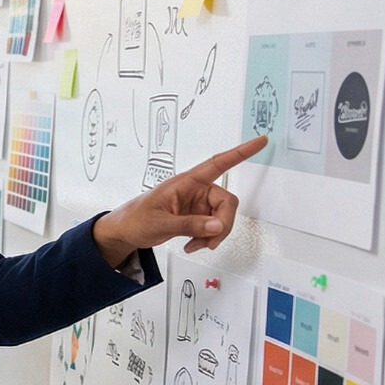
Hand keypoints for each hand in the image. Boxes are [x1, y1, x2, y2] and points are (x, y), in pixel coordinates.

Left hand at [95, 135, 267, 261]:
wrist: (125, 232)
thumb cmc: (135, 219)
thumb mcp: (161, 223)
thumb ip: (190, 224)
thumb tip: (217, 225)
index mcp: (186, 182)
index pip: (218, 163)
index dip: (240, 152)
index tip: (260, 141)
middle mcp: (195, 191)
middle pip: (226, 201)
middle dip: (223, 223)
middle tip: (210, 239)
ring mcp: (197, 205)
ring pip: (222, 217)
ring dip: (214, 234)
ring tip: (196, 244)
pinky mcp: (196, 217)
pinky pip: (214, 227)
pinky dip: (207, 238)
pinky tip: (193, 244)